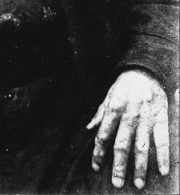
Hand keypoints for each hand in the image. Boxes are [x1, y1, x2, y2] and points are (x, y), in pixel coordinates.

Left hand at [86, 69, 168, 189]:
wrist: (146, 69)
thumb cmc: (124, 84)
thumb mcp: (109, 95)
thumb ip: (100, 113)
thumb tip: (89, 129)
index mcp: (114, 108)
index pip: (103, 135)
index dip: (98, 152)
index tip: (96, 167)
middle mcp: (129, 115)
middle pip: (122, 144)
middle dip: (119, 166)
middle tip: (117, 184)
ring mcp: (146, 117)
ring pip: (142, 146)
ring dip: (140, 166)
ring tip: (138, 183)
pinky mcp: (161, 117)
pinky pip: (162, 139)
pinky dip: (163, 156)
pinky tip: (163, 170)